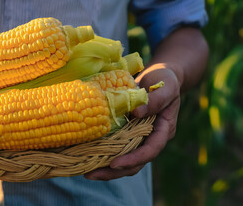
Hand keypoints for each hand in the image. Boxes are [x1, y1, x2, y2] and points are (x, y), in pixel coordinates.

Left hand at [84, 63, 180, 179]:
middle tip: (90, 174)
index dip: (133, 159)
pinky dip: (103, 153)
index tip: (114, 164)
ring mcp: (138, 137)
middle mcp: (150, 138)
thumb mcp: (165, 87)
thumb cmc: (165, 80)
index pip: (150, 151)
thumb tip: (137, 112)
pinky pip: (116, 147)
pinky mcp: (127, 133)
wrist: (159, 77)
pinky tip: (86, 156)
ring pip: (124, 159)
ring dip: (106, 168)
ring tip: (85, 171)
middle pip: (135, 163)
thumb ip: (155, 100)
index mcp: (163, 131)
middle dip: (114, 172)